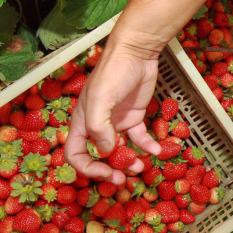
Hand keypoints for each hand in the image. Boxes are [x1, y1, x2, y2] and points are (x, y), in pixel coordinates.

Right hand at [64, 44, 162, 183]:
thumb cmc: (113, 73)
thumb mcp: (101, 100)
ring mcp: (116, 122)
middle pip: (98, 156)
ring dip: (130, 162)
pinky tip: (157, 151)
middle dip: (109, 170)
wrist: (136, 52)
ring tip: (141, 168)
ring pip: (120, 150)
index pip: (76, 154)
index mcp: (83, 123)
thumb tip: (107, 152)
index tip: (106, 173)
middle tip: (124, 179)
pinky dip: (148, 146)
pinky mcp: (134, 117)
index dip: (87, 168)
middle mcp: (98, 125)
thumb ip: (100, 128)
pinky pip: (140, 137)